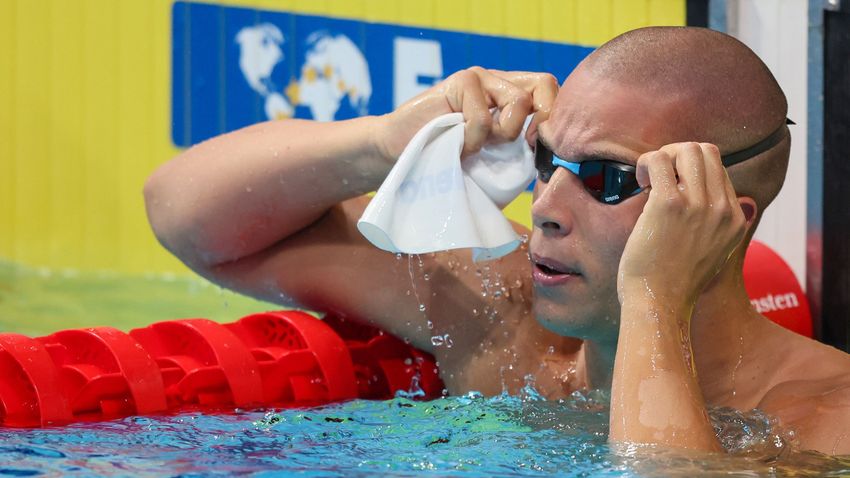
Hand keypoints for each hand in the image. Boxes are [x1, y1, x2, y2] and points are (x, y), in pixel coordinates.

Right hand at [374, 68, 558, 161]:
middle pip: (545, 84)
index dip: (553, 120)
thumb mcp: (490, 157)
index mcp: (510, 98)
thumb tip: (550, 158)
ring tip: (474, 147)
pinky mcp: (459, 81)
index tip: (535, 151)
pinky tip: (455, 145)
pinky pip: (483, 116)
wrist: (397, 154)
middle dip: (539, 119)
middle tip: (517, 144)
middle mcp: (498, 82)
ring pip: (517, 102)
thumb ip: (516, 150)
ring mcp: (479, 79)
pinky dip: (472, 140)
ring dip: (499, 135)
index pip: (551, 93)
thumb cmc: (445, 161)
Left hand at [617, 142, 747, 306]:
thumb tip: (745, 202)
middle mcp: (723, 209)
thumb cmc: (674, 284)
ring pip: (686, 149)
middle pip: (706, 152)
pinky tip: (639, 182)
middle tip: (656, 177)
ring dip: (662, 157)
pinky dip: (646, 163)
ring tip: (648, 180)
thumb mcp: (714, 255)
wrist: (659, 305)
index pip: (719, 170)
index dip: (689, 170)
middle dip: (676, 155)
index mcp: (735, 220)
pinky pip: (659, 160)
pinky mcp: (670, 204)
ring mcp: (699, 205)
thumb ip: (723, 228)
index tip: (669, 186)